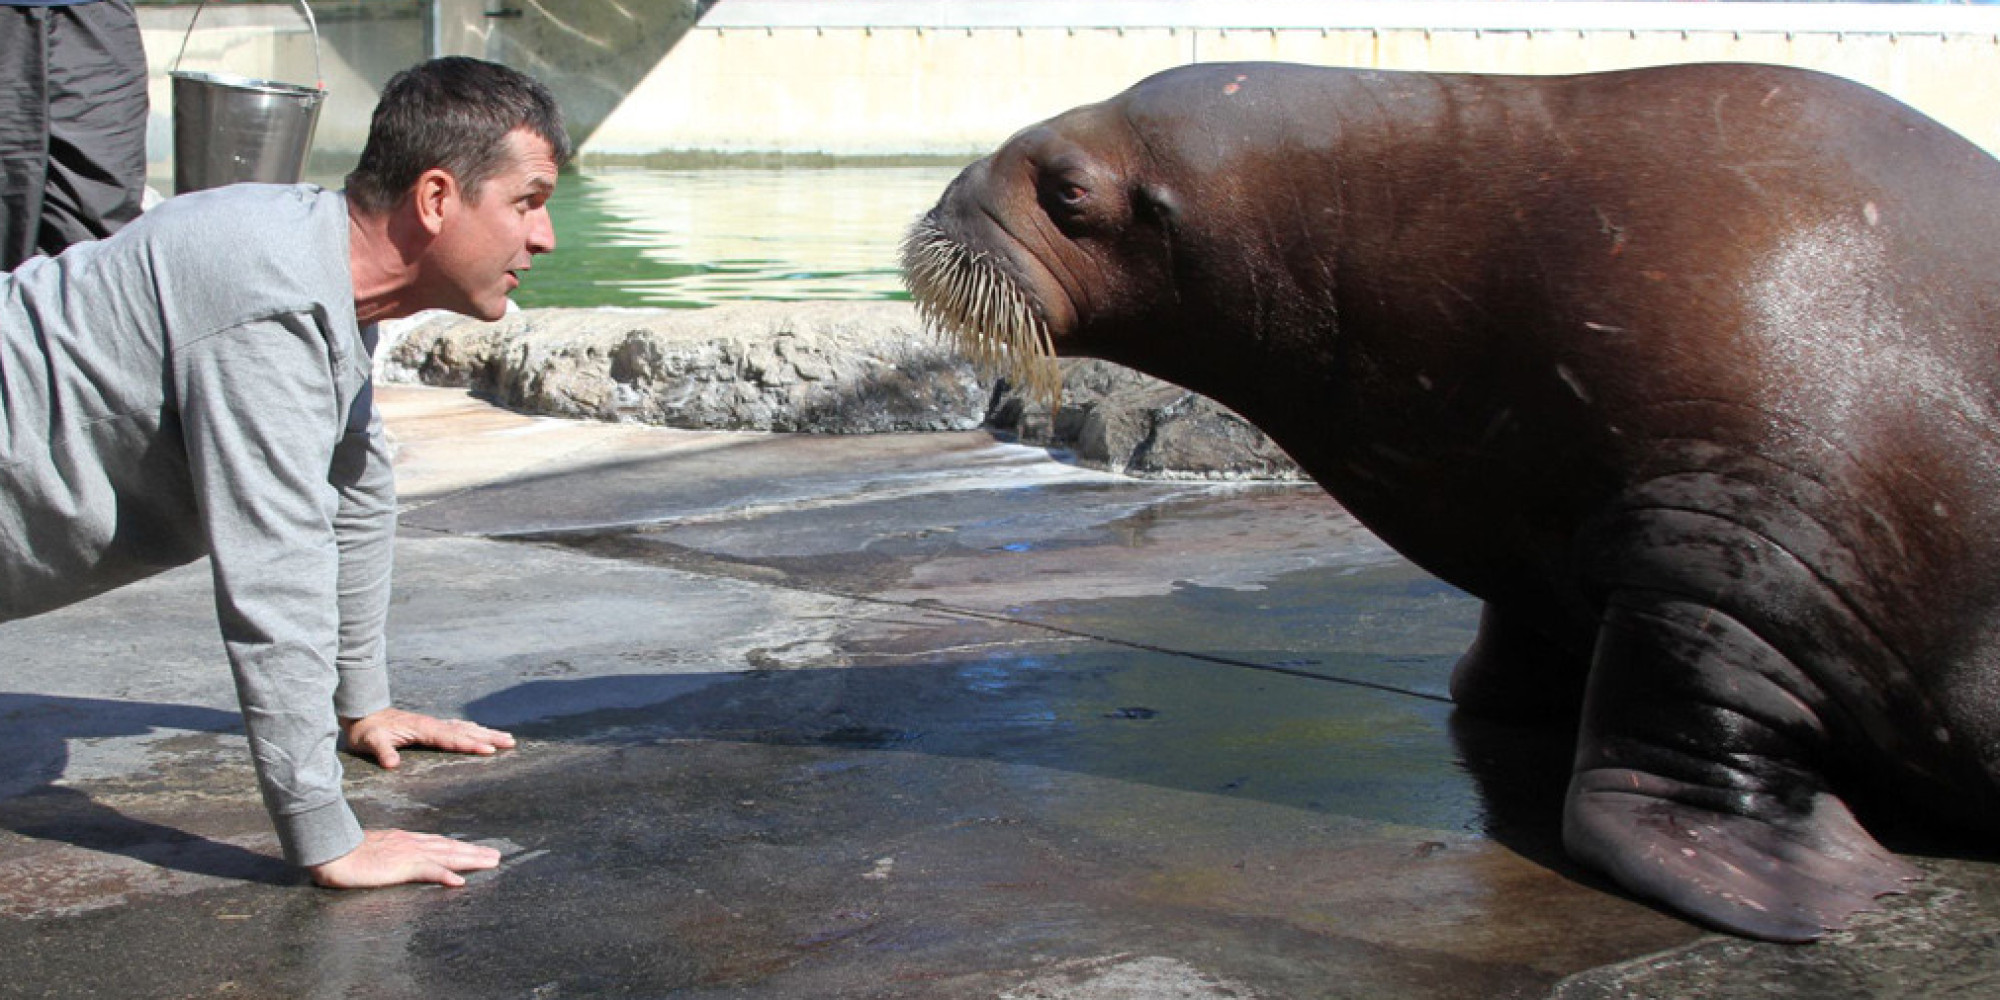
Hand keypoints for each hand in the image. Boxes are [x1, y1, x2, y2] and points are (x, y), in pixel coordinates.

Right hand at [309, 828, 500, 888]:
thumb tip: (393, 859)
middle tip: (496, 856)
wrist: (331, 850)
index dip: (458, 847)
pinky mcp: (401, 866)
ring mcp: (408, 854)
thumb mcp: (373, 849)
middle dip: (474, 852)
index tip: (475, 849)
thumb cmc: (345, 851)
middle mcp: (412, 844)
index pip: (438, 843)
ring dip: (471, 859)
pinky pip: (427, 871)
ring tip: (491, 863)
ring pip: (447, 856)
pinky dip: (445, 875)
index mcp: (405, 840)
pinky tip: (459, 881)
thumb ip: (387, 853)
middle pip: (450, 848)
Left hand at [340, 707, 515, 768]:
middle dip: (489, 736)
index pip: (451, 738)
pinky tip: (480, 731)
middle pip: (466, 731)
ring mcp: (433, 724)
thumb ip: (383, 751)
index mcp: (423, 728)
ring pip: (465, 728)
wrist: (362, 714)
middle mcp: (432, 724)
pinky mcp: (430, 726)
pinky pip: (458, 727)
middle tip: (511, 742)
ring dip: (486, 732)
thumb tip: (392, 764)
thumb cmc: (366, 731)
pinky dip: (473, 729)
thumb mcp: (370, 742)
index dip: (470, 744)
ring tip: (507, 737)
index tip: (489, 749)